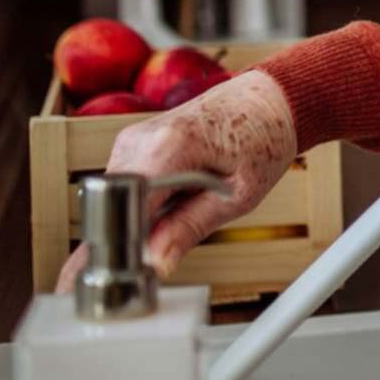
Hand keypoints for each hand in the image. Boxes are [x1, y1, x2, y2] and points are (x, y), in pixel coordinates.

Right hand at [54, 72, 297, 289]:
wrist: (268, 100)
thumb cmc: (263, 140)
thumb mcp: (239, 193)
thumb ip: (191, 227)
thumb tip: (155, 264)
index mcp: (168, 147)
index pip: (121, 207)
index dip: (118, 247)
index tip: (120, 279)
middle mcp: (140, 138)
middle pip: (111, 206)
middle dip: (123, 240)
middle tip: (150, 264)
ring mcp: (132, 138)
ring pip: (114, 199)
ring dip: (134, 221)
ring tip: (175, 221)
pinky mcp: (133, 143)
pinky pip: (124, 186)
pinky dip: (140, 204)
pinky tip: (170, 204)